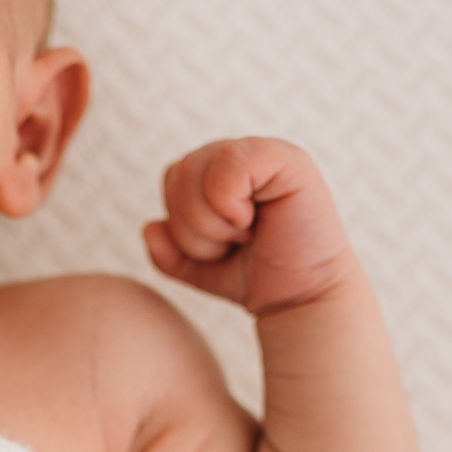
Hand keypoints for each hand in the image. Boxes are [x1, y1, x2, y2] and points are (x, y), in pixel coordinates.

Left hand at [142, 137, 357, 318]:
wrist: (301, 299)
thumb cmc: (257, 278)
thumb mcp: (200, 267)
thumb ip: (168, 250)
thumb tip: (150, 227)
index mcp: (221, 170)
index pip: (173, 176)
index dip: (182, 222)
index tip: (222, 244)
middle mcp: (243, 155)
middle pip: (179, 172)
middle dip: (194, 227)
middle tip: (235, 243)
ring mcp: (266, 152)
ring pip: (196, 170)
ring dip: (211, 222)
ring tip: (245, 235)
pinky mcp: (287, 159)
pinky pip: (228, 167)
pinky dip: (230, 207)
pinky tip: (256, 222)